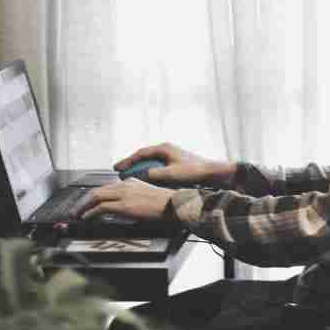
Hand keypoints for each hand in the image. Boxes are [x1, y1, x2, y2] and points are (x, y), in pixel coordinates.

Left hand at [77, 178, 175, 220]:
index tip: (85, 204)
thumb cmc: (165, 204)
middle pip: (96, 190)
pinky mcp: (124, 205)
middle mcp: (125, 185)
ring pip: (95, 196)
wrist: (174, 205)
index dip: (92, 197)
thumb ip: (132, 199)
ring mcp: (124, 194)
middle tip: (75, 210)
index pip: (105, 187)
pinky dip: (91, 213)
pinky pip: (101, 207)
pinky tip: (86, 218)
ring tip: (76, 215)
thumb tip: (121, 209)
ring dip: (83, 207)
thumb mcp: (146, 197)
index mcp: (130, 181)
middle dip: (82, 201)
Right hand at [114, 142, 235, 187]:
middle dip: (131, 164)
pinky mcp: (176, 162)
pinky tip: (146, 180)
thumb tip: (140, 176)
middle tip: (119, 171)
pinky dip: (149, 171)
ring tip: (129, 176)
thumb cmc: (193, 172)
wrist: (212, 173)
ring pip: (150, 161)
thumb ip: (154, 175)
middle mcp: (167, 149)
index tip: (117, 168)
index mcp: (164, 148)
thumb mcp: (171, 174)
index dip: (127, 161)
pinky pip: (157, 166)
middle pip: (144, 156)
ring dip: (140, 168)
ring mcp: (172, 155)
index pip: (141, 153)